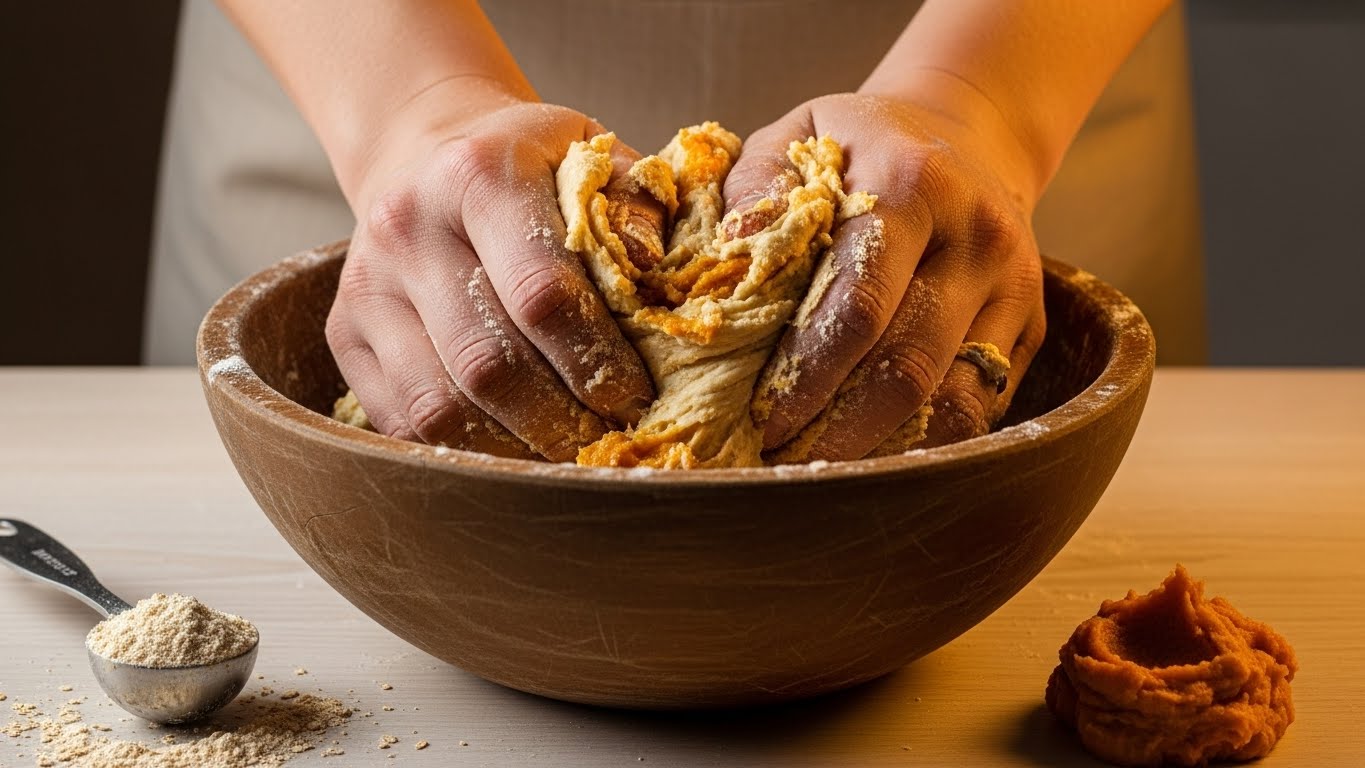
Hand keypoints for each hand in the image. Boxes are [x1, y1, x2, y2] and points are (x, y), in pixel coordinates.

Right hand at [326, 89, 662, 460]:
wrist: (426, 149)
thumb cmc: (536, 167)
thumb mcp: (595, 157)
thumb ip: (638, 211)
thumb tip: (656, 283)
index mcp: (480, 174)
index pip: (542, 293)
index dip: (596, 361)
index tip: (635, 398)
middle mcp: (409, 226)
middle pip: (488, 362)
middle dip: (558, 418)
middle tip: (605, 441)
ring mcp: (366, 284)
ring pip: (438, 404)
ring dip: (510, 446)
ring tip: (563, 452)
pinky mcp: (343, 331)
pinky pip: (401, 420)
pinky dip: (462, 450)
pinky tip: (512, 447)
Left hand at [729, 92, 1047, 459]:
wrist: (967, 132)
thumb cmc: (858, 146)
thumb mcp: (797, 136)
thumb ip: (756, 191)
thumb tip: (729, 258)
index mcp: (914, 184)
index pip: (860, 303)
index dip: (806, 374)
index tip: (759, 420)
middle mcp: (979, 236)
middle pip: (908, 364)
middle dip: (837, 427)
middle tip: (780, 462)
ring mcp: (1017, 285)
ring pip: (954, 399)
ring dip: (881, 447)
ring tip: (819, 467)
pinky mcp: (1034, 325)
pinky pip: (982, 406)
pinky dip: (923, 441)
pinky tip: (870, 453)